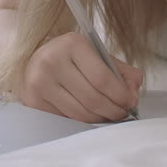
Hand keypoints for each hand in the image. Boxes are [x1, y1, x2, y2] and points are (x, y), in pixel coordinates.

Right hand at [18, 31, 143, 122]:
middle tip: (123, 113)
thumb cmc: (71, 57)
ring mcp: (39, 83)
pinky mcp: (33, 101)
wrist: (33, 58)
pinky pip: (66, 119)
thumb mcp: (96, 55)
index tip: (130, 102)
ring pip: (80, 114)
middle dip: (114, 111)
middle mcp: (52, 61)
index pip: (102, 78)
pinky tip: (88, 115)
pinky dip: (82, 121)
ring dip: (100, 119)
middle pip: (93, 99)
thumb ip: (121, 71)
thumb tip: (134, 94)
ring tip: (108, 115)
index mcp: (72, 44)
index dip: (121, 95)